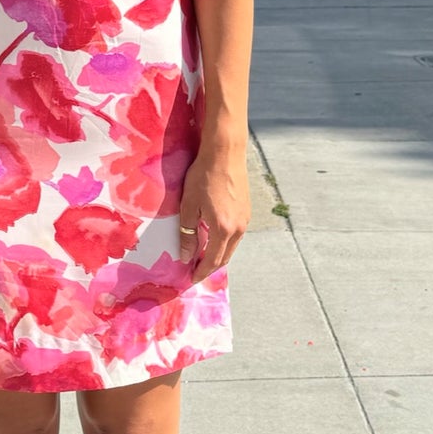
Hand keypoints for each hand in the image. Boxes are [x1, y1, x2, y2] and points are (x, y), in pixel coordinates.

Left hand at [178, 140, 249, 280]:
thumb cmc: (203, 176)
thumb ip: (188, 234)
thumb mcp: (189, 205)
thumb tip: (185, 256)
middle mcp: (238, 228)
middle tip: (194, 271)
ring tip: (202, 256)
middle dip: (210, 267)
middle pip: (225, 257)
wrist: (225, 153)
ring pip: (232, 246)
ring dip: (218, 255)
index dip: (201, 272)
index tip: (191, 280)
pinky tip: (213, 238)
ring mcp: (245, 220)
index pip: (212, 260)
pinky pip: (236, 235)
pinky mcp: (247, 211)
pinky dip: (225, 242)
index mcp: (223, 229)